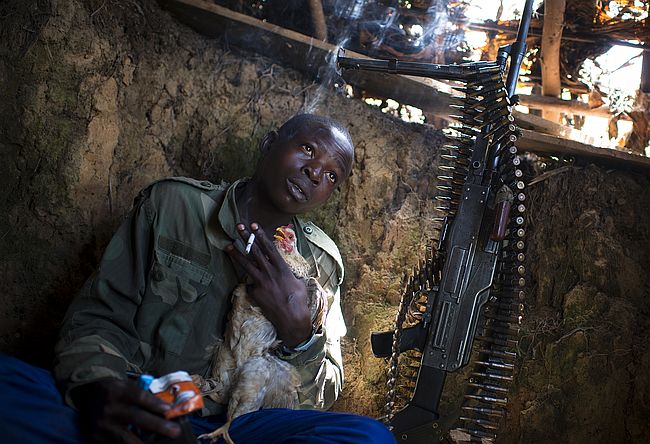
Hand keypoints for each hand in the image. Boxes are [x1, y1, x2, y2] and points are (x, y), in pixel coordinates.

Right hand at [71, 379, 180, 443]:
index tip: (170, 410)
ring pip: (126, 438)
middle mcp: (109, 407)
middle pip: (136, 417)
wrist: (90, 395)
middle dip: (158, 426)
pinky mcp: (95, 438)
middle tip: (175, 431)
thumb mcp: (128, 387)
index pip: (140, 396)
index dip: (155, 404)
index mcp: (118, 391)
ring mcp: (101, 424)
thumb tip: (168, 410)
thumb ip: (145, 398)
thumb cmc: (117, 392)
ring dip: (145, 443)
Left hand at [226, 222, 311, 346]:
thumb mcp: (298, 282)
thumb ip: (288, 274)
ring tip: (228, 245)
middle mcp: (269, 272)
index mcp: (282, 268)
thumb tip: (285, 271)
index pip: (269, 247)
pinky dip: (252, 285)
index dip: (261, 235)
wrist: (292, 318)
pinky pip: (251, 285)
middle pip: (255, 252)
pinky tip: (258, 290)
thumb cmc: (299, 300)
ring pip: (246, 265)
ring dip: (237, 254)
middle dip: (246, 238)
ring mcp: (261, 282)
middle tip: (239, 227)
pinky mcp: (255, 292)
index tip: (254, 226)